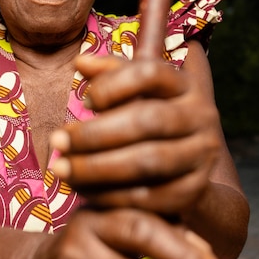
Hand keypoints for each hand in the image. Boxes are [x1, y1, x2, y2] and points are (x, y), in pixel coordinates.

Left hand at [51, 54, 220, 215]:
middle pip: (148, 120)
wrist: (188, 168)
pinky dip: (110, 195)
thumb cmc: (150, 119)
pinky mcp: (194, 191)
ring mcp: (202, 156)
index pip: (151, 72)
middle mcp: (201, 116)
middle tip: (56, 142)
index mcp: (185, 85)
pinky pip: (149, 196)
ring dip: (97, 167)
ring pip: (148, 161)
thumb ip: (109, 74)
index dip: (112, 85)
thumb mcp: (135, 92)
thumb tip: (80, 62)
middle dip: (95, 133)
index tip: (83, 101)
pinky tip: (82, 190)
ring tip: (62, 169)